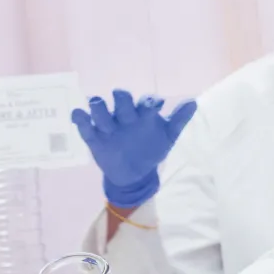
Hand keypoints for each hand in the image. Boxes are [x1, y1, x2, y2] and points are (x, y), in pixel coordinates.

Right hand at [72, 90, 195, 208]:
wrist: (135, 174)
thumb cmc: (151, 148)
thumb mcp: (167, 136)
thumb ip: (179, 119)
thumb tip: (194, 101)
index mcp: (143, 113)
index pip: (145, 102)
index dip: (149, 102)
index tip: (155, 107)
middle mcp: (125, 115)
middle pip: (121, 99)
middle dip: (122, 99)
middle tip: (125, 106)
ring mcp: (108, 125)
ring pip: (100, 108)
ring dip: (99, 106)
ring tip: (97, 106)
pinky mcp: (94, 137)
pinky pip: (84, 125)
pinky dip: (80, 118)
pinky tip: (79, 115)